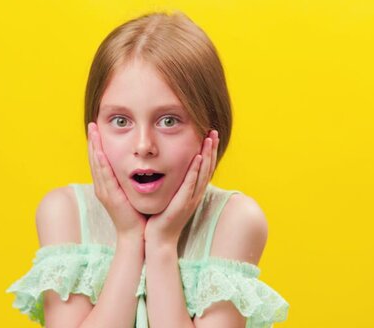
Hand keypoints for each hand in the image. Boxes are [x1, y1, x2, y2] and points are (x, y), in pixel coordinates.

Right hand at [87, 122, 146, 240]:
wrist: (136, 235)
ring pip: (96, 165)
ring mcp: (104, 192)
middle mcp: (102, 187)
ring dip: (94, 147)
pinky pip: (104, 176)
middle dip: (93, 141)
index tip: (97, 129)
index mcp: (107, 186)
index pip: (100, 161)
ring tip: (93, 131)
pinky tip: (100, 151)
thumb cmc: (137, 214)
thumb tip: (138, 165)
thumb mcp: (131, 192)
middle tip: (92, 125)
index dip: (97, 145)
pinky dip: (101, 162)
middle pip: (94, 159)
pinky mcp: (110, 197)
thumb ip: (131, 180)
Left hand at [144, 130, 218, 246]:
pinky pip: (191, 184)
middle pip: (208, 168)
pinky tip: (198, 158)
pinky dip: (195, 170)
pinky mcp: (183, 204)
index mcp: (193, 192)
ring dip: (207, 155)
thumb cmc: (161, 219)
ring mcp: (191, 199)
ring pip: (203, 173)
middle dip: (212, 149)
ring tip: (210, 139)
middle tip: (214, 131)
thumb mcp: (171, 198)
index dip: (209, 152)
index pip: (204, 169)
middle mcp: (195, 194)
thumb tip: (169, 170)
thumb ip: (174, 185)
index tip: (210, 136)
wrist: (159, 240)